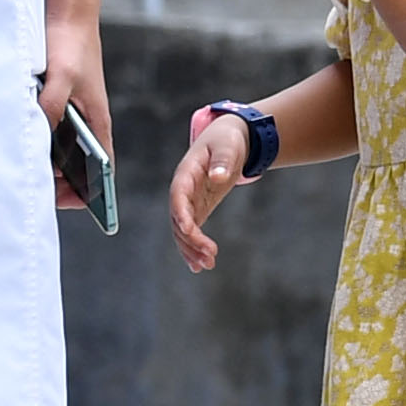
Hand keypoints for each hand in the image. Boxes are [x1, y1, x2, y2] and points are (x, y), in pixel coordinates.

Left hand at [40, 10, 106, 200]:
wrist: (67, 17)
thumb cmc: (72, 46)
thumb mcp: (62, 78)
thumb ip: (51, 106)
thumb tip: (39, 135)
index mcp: (99, 123)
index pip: (102, 170)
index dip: (88, 191)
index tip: (66, 202)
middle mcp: (87, 123)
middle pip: (78, 165)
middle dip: (59, 181)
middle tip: (33, 188)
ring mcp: (71, 114)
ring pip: (61, 150)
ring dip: (46, 162)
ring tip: (23, 170)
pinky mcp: (56, 104)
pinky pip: (48, 131)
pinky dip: (36, 140)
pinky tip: (18, 142)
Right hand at [168, 107, 257, 270]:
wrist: (226, 140)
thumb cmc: (226, 140)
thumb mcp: (228, 146)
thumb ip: (222, 161)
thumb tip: (218, 177)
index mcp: (186, 173)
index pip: (178, 196)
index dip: (181, 213)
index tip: (189, 231)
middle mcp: (182, 190)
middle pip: (178, 219)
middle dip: (190, 240)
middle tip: (209, 258)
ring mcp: (188, 201)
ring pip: (181, 230)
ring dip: (191, 249)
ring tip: (207, 265)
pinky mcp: (197, 208)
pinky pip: (190, 231)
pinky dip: (193, 248)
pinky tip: (199, 265)